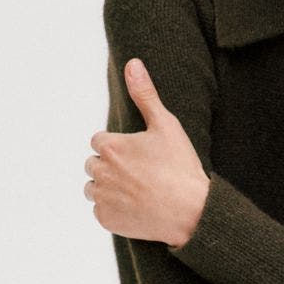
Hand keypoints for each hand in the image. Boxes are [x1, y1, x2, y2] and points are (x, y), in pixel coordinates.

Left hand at [84, 57, 210, 247]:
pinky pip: (100, 211)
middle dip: (110, 166)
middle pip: (92, 164)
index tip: (138, 156)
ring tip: (136, 191)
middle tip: (139, 174)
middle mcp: (100, 171)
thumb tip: (132, 63)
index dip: (118, 147)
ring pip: (93, 188)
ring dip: (107, 188)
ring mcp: (101, 197)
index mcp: (109, 146)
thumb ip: (145, 94)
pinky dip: (113, 210)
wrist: (190, 212)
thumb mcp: (166, 125)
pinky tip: (135, 207)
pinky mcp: (105, 219)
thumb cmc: (180, 167)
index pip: (99, 141)